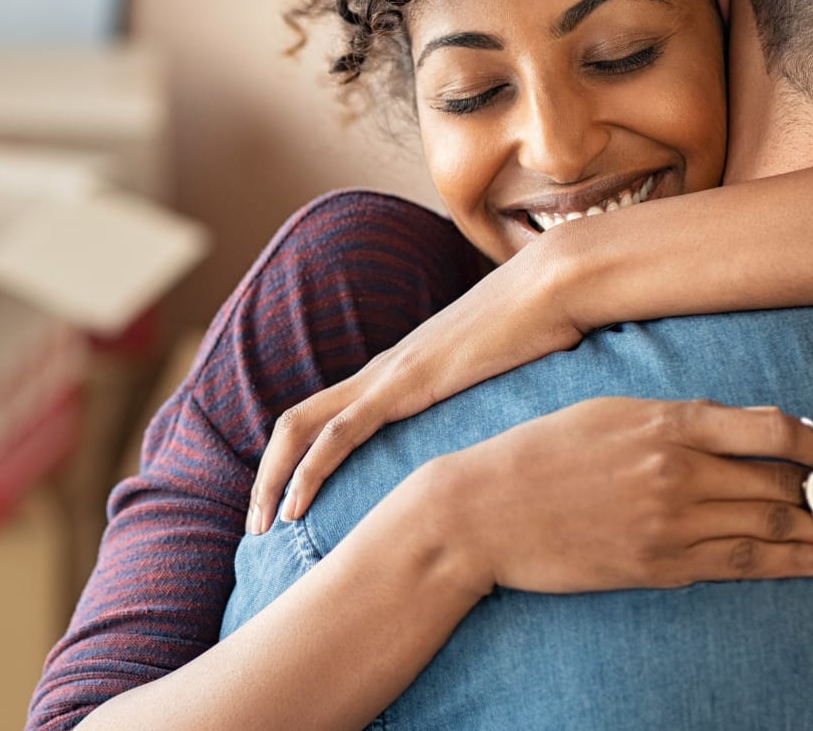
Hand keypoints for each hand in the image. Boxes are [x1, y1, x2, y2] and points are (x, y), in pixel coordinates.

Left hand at [250, 241, 587, 533]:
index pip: (324, 418)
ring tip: (262, 526)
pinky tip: (296, 505)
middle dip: (266, 476)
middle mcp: (379, 373)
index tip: (288, 508)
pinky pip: (340, 431)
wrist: (555, 286)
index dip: (296, 461)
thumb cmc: (541, 331)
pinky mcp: (404, 383)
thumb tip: (504, 441)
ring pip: (302, 427)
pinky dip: (310, 469)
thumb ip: (486, 406)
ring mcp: (387, 375)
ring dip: (273, 478)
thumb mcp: (504, 381)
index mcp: (396, 374)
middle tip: (256, 526)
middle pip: (296, 423)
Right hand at [412, 397, 812, 594]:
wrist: (481, 510)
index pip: (771, 429)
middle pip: (785, 484)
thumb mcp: (606, 412)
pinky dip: (787, 564)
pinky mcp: (658, 565)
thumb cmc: (537, 453)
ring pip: (772, 527)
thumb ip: (672, 419)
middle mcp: (677, 470)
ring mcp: (670, 522)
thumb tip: (735, 432)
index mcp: (665, 422)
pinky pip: (739, 565)